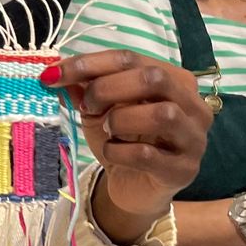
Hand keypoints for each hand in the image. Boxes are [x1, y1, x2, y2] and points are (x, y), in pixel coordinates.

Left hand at [43, 51, 211, 230]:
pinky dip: (118, 151)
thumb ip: (83, 87)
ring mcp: (193, 139)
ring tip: (106, 129)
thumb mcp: (98, 108)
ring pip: (162, 114)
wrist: (132, 186)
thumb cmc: (121, 139)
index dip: (87, 63)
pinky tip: (112, 153)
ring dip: (120, 119)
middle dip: (107, 88)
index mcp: (172, 80)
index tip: (52, 75)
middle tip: (86, 106)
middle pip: (153, 78)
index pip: (130, 58)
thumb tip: (57, 73)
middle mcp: (192, 105)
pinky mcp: (183, 171)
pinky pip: (147, 155)